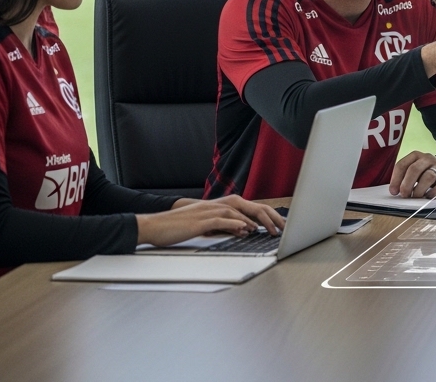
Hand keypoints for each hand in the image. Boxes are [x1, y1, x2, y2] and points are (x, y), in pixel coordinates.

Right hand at [136, 196, 284, 246]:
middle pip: (248, 206)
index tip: (279, 223)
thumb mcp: (205, 225)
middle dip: (268, 216)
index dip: (266, 214)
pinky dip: (234, 224)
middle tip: (281, 227)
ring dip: (254, 221)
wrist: (154, 226)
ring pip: (237, 212)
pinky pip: (221, 220)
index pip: (248, 207)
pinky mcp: (199, 221)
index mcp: (218, 205)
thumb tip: (243, 230)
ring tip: (268, 230)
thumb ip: (224, 225)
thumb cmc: (178, 227)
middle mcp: (215, 205)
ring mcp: (208, 211)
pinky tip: (244, 230)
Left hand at [390, 152, 435, 198]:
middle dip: (406, 185)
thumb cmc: (428, 171)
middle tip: (404, 195)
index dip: (396, 179)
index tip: (393, 191)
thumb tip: (395, 190)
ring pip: (428, 177)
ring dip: (419, 190)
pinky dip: (433, 193)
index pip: (402, 165)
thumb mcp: (416, 169)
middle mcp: (427, 159)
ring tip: (416, 197)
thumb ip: (405, 177)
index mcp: (416, 156)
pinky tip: (428, 197)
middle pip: (414, 169)